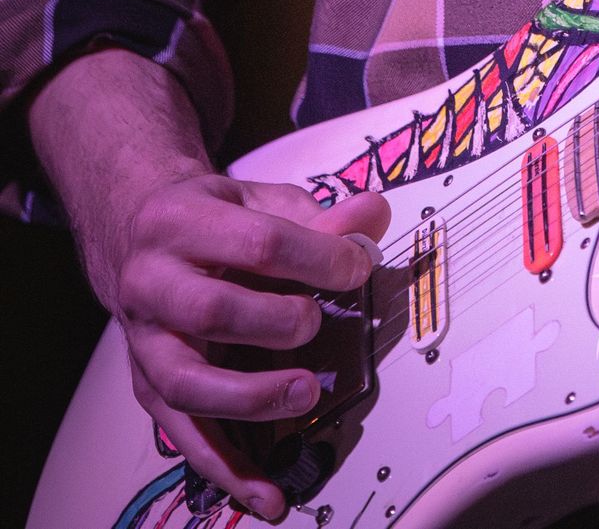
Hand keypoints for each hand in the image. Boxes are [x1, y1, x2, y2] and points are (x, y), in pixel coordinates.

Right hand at [103, 169, 388, 521]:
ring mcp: (144, 341)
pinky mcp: (147, 387)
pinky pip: (183, 436)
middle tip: (316, 323)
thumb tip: (372, 217)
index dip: (315, 257)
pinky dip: (226, 469)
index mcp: (180, 221)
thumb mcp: (256, 199)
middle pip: (210, 312)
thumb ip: (316, 213)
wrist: (134, 234)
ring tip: (305, 393)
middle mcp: (150, 282)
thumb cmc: (206, 218)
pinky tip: (266, 492)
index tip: (355, 268)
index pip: (257, 242)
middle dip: (275, 323)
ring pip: (187, 384)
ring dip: (251, 398)